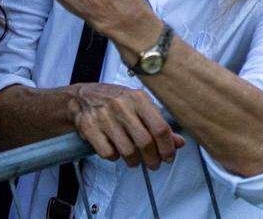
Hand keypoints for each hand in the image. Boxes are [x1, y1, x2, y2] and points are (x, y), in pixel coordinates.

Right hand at [68, 82, 186, 169]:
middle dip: (152, 158)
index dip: (167, 147)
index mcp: (139, 98)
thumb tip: (179, 143)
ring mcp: (105, 117)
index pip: (160, 127)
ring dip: (134, 161)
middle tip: (154, 164)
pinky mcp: (90, 128)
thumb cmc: (117, 101)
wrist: (84, 97)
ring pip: (127, 150)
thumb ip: (159, 123)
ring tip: (135, 160)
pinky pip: (108, 153)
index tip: (169, 157)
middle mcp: (123, 106)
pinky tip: (116, 152)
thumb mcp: (140, 105)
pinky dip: (114, 157)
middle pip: (145, 142)